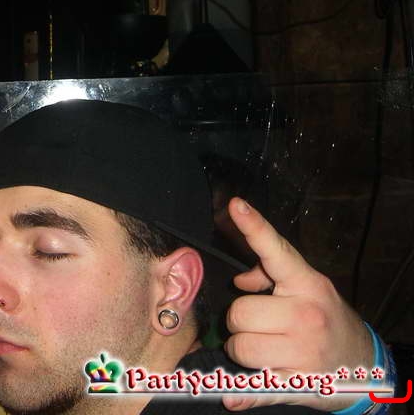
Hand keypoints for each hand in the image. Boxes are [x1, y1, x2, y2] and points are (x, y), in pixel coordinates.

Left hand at [222, 197, 373, 411]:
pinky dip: (242, 391)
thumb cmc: (326, 321)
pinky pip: (255, 385)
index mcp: (308, 285)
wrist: (365, 366)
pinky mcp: (297, 383)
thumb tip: (240, 280)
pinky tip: (233, 394)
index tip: (236, 204)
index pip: (277, 251)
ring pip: (239, 346)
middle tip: (259, 325)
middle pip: (239, 312)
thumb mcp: (309, 292)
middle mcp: (307, 315)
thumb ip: (271, 277)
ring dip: (242, 350)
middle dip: (241, 321)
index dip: (254, 226)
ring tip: (264, 348)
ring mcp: (303, 352)